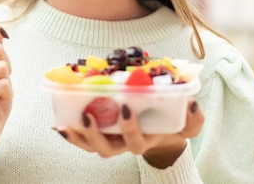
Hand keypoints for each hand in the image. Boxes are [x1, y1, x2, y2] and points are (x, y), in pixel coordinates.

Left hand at [57, 99, 203, 167]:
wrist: (165, 133)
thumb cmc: (174, 125)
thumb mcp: (189, 124)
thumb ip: (194, 118)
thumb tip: (191, 104)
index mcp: (146, 140)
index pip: (136, 142)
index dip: (129, 128)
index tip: (126, 107)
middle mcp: (125, 144)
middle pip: (107, 149)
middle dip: (96, 134)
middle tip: (89, 113)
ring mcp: (111, 141)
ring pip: (91, 146)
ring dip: (77, 137)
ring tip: (64, 125)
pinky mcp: (101, 134)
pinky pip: (83, 139)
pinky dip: (71, 133)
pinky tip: (59, 124)